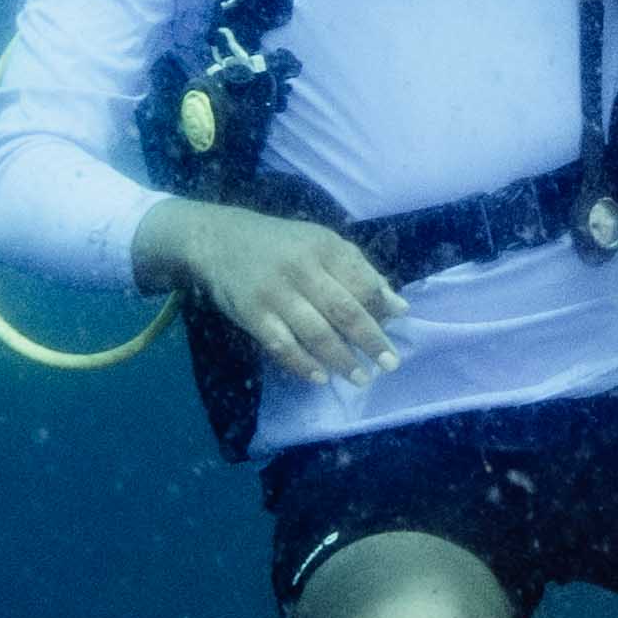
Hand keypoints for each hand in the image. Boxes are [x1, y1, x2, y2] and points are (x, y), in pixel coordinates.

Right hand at [148, 200, 403, 384]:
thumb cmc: (283, 246)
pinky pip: (281, 345)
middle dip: (370, 340)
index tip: (398, 327)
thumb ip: (360, 272)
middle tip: (389, 364)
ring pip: (315, 332)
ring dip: (341, 359)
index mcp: (325, 248)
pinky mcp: (251, 314)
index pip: (362, 282)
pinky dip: (302, 364)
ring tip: (360, 377)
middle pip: (343, 310)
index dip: (381, 307)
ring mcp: (274, 293)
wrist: (219, 240)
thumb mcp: (323, 245)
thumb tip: (398, 308)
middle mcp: (301, 269)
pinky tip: (320, 377)